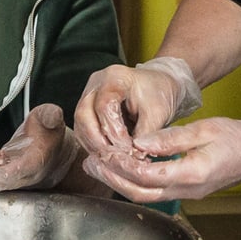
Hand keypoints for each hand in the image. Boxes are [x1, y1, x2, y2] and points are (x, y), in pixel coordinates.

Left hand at [0, 103, 81, 193]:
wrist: (54, 149)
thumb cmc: (50, 133)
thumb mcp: (51, 119)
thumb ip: (51, 116)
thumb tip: (53, 115)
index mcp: (39, 159)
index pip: (26, 167)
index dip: (14, 171)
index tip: (1, 174)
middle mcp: (26, 172)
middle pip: (10, 181)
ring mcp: (14, 174)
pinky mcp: (3, 172)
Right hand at [72, 56, 201, 161]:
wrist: (158, 87)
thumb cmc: (160, 95)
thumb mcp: (158, 113)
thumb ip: (144, 134)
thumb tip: (133, 158)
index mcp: (114, 77)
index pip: (104, 106)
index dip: (114, 132)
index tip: (129, 150)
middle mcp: (95, 85)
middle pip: (84, 116)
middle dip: (100, 143)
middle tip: (118, 161)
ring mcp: (88, 97)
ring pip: (80, 127)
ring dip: (95, 148)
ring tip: (115, 162)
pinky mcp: (87, 112)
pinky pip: (83, 133)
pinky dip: (95, 148)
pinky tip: (110, 158)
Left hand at [87, 114, 240, 203]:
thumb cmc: (239, 137)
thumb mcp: (205, 129)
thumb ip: (171, 138)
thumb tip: (139, 142)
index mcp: (191, 174)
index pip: (146, 174)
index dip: (121, 164)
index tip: (103, 151)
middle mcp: (187, 189)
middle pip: (140, 192)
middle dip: (113, 178)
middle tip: (91, 162)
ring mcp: (188, 193)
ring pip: (146, 195)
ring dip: (120, 182)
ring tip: (100, 166)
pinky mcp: (188, 189)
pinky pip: (156, 191)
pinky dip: (135, 181)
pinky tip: (124, 168)